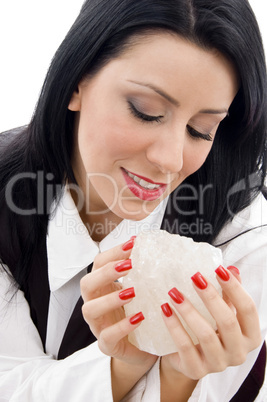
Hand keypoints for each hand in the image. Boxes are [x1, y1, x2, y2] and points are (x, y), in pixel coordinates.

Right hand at [80, 238, 156, 399]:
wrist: (143, 349)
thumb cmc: (140, 314)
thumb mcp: (141, 291)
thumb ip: (143, 273)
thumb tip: (156, 248)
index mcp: (102, 287)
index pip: (98, 264)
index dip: (113, 253)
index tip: (133, 243)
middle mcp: (95, 304)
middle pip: (86, 284)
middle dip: (106, 272)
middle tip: (129, 265)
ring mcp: (98, 325)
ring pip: (90, 309)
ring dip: (110, 299)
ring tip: (132, 292)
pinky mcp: (107, 345)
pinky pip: (107, 336)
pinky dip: (122, 326)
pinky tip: (138, 319)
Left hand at [160, 266, 261, 380]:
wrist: (187, 358)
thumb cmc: (210, 329)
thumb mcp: (222, 311)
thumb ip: (228, 293)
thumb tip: (230, 269)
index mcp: (250, 336)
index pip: (248, 309)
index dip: (235, 288)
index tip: (219, 269)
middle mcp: (238, 353)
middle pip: (228, 321)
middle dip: (210, 296)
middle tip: (194, 277)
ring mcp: (218, 364)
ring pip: (206, 334)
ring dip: (189, 310)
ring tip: (174, 292)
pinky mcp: (196, 370)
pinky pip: (185, 346)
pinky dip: (175, 326)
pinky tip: (166, 309)